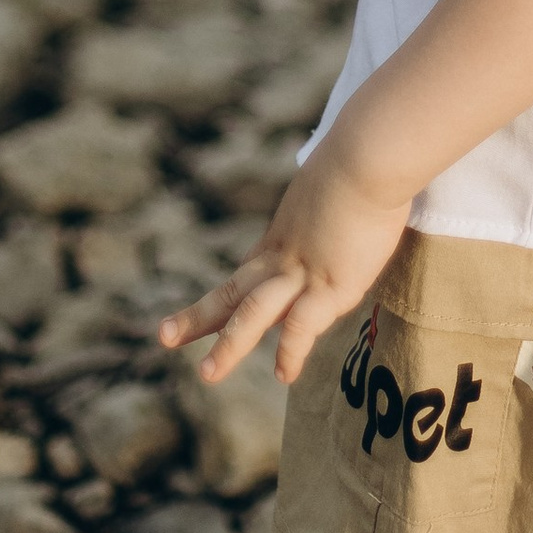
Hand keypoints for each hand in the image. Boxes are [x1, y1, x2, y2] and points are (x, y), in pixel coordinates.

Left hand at [156, 143, 411, 388]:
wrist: (369, 157)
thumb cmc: (365, 161)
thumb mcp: (336, 189)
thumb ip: (331, 210)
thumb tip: (348, 207)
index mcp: (283, 236)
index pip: (247, 275)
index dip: (224, 297)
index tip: (202, 314)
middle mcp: (284, 256)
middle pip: (233, 292)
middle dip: (198, 317)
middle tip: (163, 335)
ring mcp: (304, 272)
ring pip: (253, 312)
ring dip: (229, 344)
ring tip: (207, 374)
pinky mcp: (331, 284)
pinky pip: (302, 326)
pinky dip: (291, 352)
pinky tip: (283, 376)